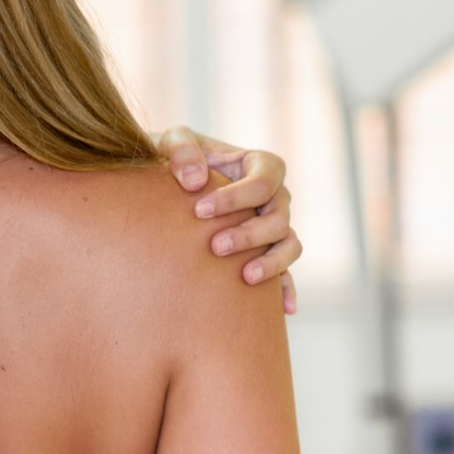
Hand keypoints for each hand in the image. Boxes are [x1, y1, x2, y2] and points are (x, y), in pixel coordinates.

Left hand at [155, 126, 302, 314]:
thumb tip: (194, 181)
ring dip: (272, 262)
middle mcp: (273, 196)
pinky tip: (284, 311)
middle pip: (279, 216)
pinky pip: (286, 272)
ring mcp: (272, 226)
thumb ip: (181, 149)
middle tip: (215, 247)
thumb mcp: (170, 142)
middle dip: (250, 233)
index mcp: (257, 165)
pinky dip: (287, 289)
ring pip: (289, 244)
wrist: (163, 188)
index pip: (264, 180)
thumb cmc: (170, 160)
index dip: (237, 196)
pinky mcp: (264, 253)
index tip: (199, 210)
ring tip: (245, 278)